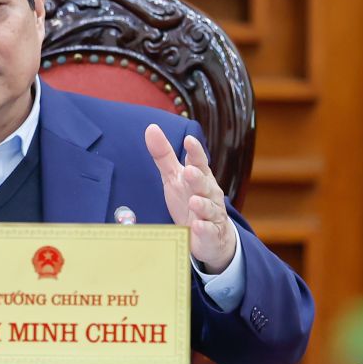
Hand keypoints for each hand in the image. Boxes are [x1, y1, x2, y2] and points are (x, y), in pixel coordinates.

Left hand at [144, 124, 234, 272]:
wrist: (211, 236)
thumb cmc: (190, 199)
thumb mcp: (174, 177)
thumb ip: (163, 155)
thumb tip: (151, 128)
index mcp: (200, 177)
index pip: (199, 162)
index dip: (195, 152)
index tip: (189, 140)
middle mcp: (209, 194)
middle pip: (204, 184)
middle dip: (197, 177)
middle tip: (189, 170)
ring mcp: (211, 214)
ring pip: (208, 208)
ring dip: (202, 204)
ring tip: (194, 201)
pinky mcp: (210, 234)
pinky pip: (208, 231)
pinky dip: (203, 229)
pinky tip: (197, 226)